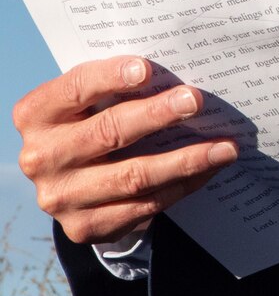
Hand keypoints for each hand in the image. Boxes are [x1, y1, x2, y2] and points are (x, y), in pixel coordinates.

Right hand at [13, 55, 238, 245]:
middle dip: (157, 115)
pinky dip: (182, 185)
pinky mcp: (83, 226)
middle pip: (107, 132)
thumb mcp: (91, 99)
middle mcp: (42, 157)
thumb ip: (119, 85)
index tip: (147, 69)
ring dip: (186, 160)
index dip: (109, 77)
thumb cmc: (93, 120)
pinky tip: (209, 170)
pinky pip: (143, 205)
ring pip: (133, 176)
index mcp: (37, 114)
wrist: (74, 179)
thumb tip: (181, 70)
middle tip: (197, 101)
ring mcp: (60, 197)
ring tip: (225, 147)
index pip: (75, 88)